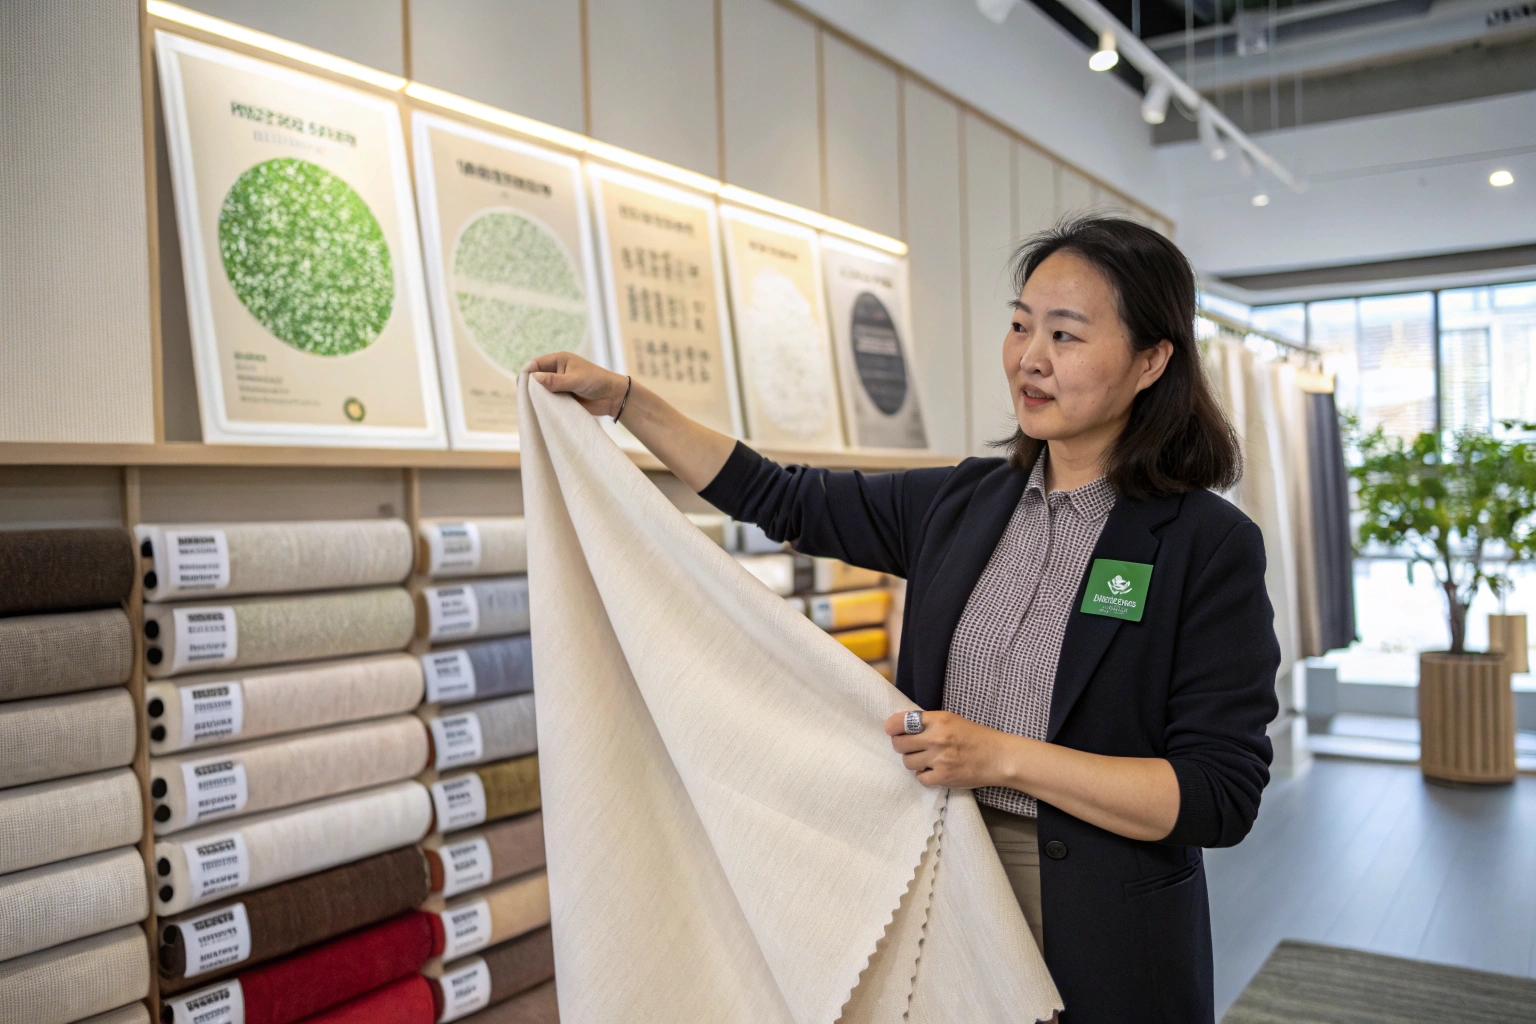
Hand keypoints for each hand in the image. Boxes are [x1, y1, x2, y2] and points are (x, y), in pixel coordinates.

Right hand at [524, 352, 628, 417]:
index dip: (527, 372)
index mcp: (559, 360)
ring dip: (538, 397)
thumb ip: (555, 380)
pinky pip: (550, 400)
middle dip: (531, 386)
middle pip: (537, 377)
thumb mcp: (574, 380)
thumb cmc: (596, 382)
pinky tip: (541, 410)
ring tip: (533, 405)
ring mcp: (559, 385)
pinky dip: (546, 404)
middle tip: (526, 397)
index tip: (521, 384)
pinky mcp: (563, 397)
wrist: (612, 397)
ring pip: (542, 390)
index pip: (537, 363)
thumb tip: (534, 378)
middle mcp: (557, 371)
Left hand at [884, 710, 1014, 789]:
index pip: (900, 721)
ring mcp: (939, 759)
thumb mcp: (952, 720)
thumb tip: (901, 727)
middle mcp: (936, 738)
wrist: (999, 757)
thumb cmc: (976, 736)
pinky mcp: (944, 777)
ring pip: (907, 762)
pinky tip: (934, 771)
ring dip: (913, 762)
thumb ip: (928, 722)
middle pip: (899, 744)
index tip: (892, 731)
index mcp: (938, 720)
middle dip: (901, 746)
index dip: (892, 727)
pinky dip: (924, 776)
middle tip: (910, 747)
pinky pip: (920, 778)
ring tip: (925, 759)